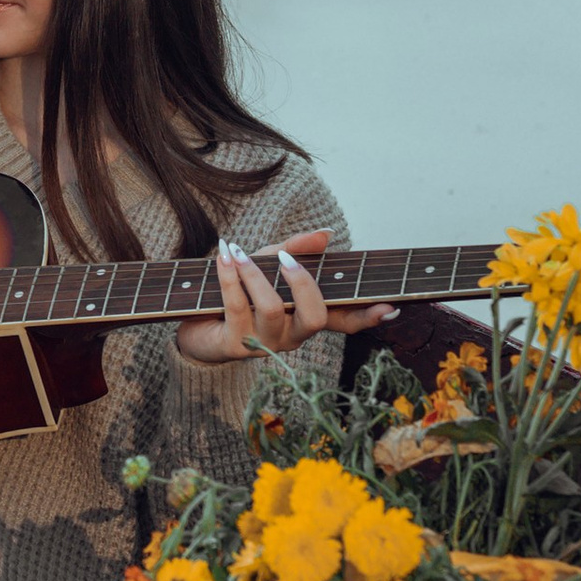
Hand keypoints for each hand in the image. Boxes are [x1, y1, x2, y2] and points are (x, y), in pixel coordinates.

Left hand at [176, 229, 395, 367]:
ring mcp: (265, 344)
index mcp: (305, 317)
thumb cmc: (237, 291)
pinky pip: (239, 307)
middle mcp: (292, 336)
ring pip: (274, 308)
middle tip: (284, 259)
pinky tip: (224, 259)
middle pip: (316, 316)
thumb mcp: (267, 263)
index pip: (345, 321)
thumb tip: (327, 234)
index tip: (389, 306)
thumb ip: (296, 249)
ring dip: (255, 274)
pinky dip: (231, 277)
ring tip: (237, 252)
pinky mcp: (236, 345)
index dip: (367, 316)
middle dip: (303, 282)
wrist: (191, 319)